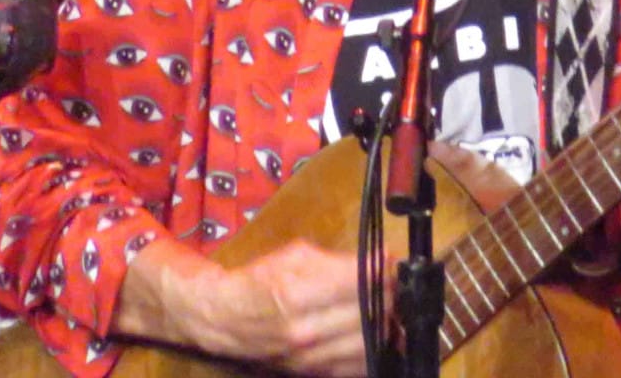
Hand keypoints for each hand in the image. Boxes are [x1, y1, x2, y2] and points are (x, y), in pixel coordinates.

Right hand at [118, 237, 392, 376]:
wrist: (223, 320)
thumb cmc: (260, 280)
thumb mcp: (296, 256)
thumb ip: (340, 261)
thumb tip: (382, 260)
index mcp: (297, 293)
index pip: (360, 283)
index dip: (385, 270)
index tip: (395, 261)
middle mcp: (304, 331)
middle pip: (369, 314)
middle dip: (391, 294)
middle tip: (397, 281)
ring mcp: (308, 358)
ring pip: (369, 343)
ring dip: (388, 322)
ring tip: (392, 305)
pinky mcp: (312, 374)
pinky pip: (356, 366)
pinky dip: (375, 349)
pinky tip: (382, 333)